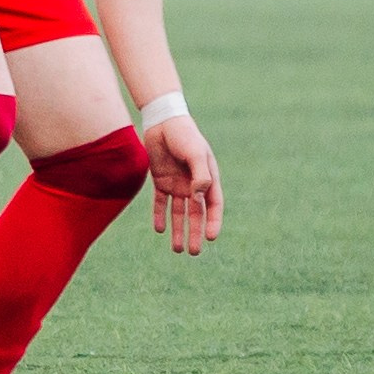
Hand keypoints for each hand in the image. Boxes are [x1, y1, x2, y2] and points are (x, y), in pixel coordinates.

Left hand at [147, 112, 222, 255]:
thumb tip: (199, 197)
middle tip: (193, 252)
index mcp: (207, 178)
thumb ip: (200, 174)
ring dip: (178, 230)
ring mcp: (177, 184)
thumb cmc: (184, 134)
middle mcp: (193, 184)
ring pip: (178, 212)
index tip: (210, 237)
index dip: (213, 222)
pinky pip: (160, 203)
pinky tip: (160, 230)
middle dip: (194, 233)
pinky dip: (160, 216)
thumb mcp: (195, 153)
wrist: (162, 121)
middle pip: (195, 214)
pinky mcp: (160, 181)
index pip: (213, 205)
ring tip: (177, 249)